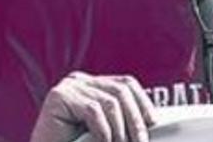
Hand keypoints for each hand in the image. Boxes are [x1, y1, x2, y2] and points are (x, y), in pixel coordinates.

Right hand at [30, 72, 155, 141]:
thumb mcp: (105, 132)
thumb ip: (121, 120)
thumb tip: (152, 121)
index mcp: (91, 85)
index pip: (125, 84)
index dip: (142, 102)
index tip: (153, 123)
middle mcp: (79, 81)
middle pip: (120, 91)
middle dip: (135, 120)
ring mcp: (68, 86)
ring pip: (109, 102)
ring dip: (120, 131)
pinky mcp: (59, 97)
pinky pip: (93, 110)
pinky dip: (103, 132)